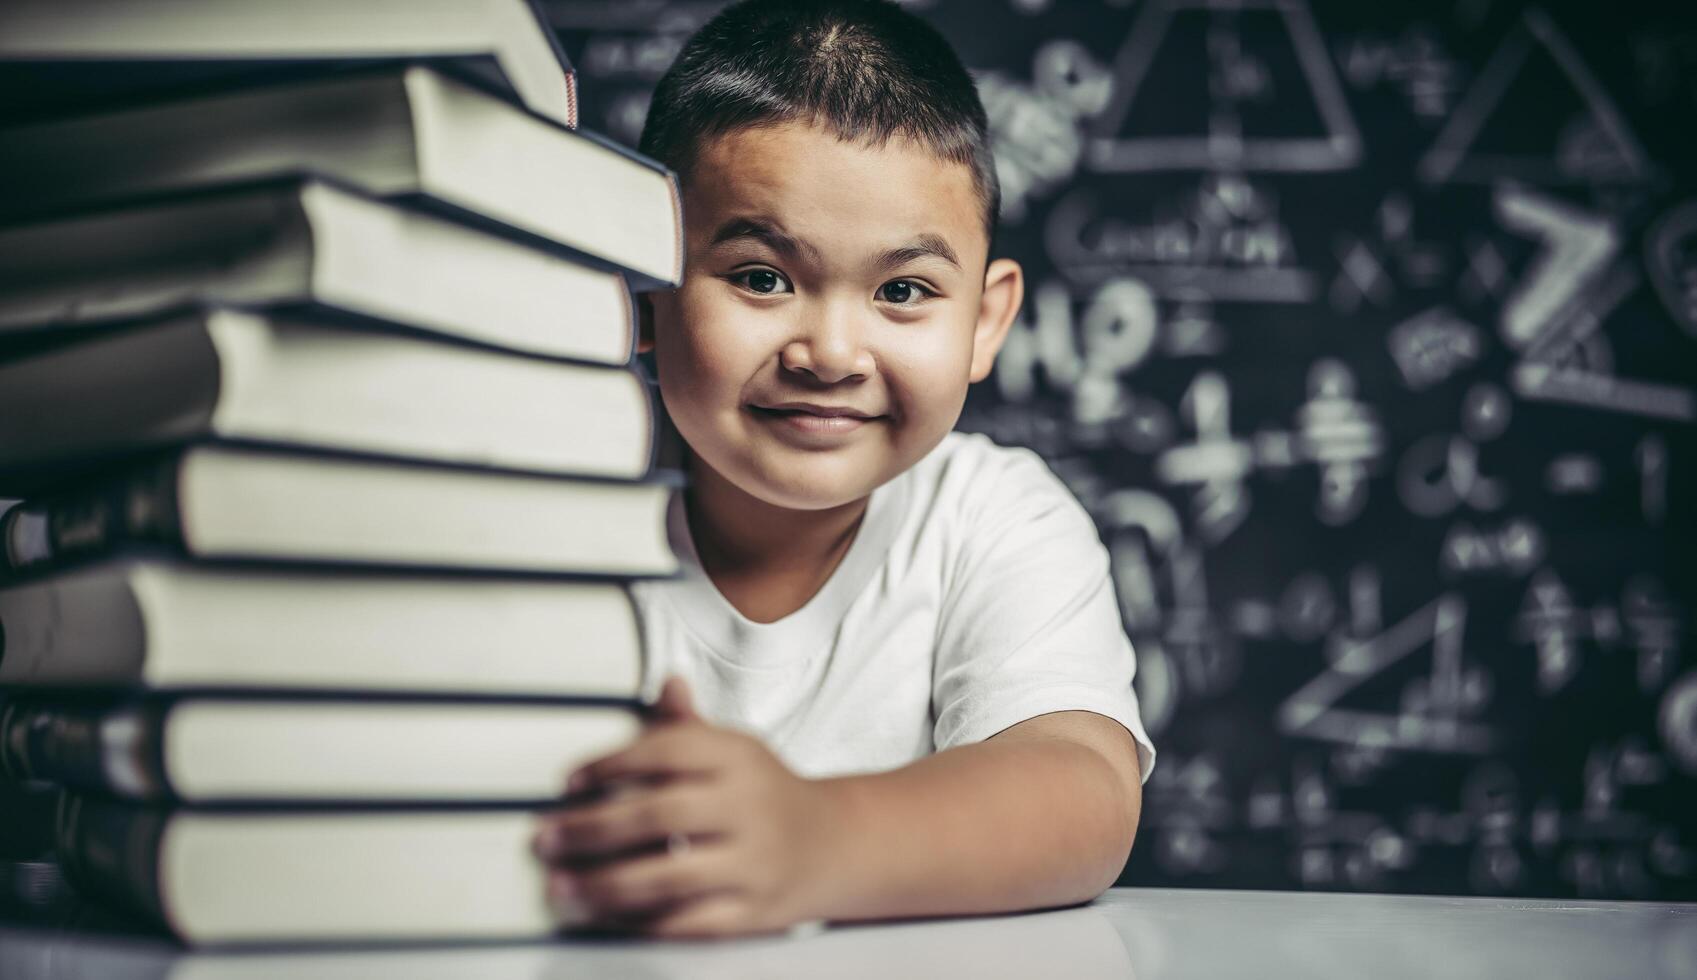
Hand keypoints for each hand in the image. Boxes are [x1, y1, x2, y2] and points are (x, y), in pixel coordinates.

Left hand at [532, 677, 844, 937]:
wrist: (833, 844)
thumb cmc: (766, 793)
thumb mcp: (735, 750)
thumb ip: (689, 725)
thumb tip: (666, 683)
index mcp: (739, 758)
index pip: (668, 751)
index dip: (612, 764)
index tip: (570, 782)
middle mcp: (748, 807)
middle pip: (660, 815)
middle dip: (592, 829)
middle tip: (546, 838)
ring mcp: (752, 862)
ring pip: (669, 877)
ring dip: (604, 885)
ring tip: (561, 888)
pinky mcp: (752, 911)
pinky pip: (690, 923)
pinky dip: (643, 923)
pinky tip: (607, 916)